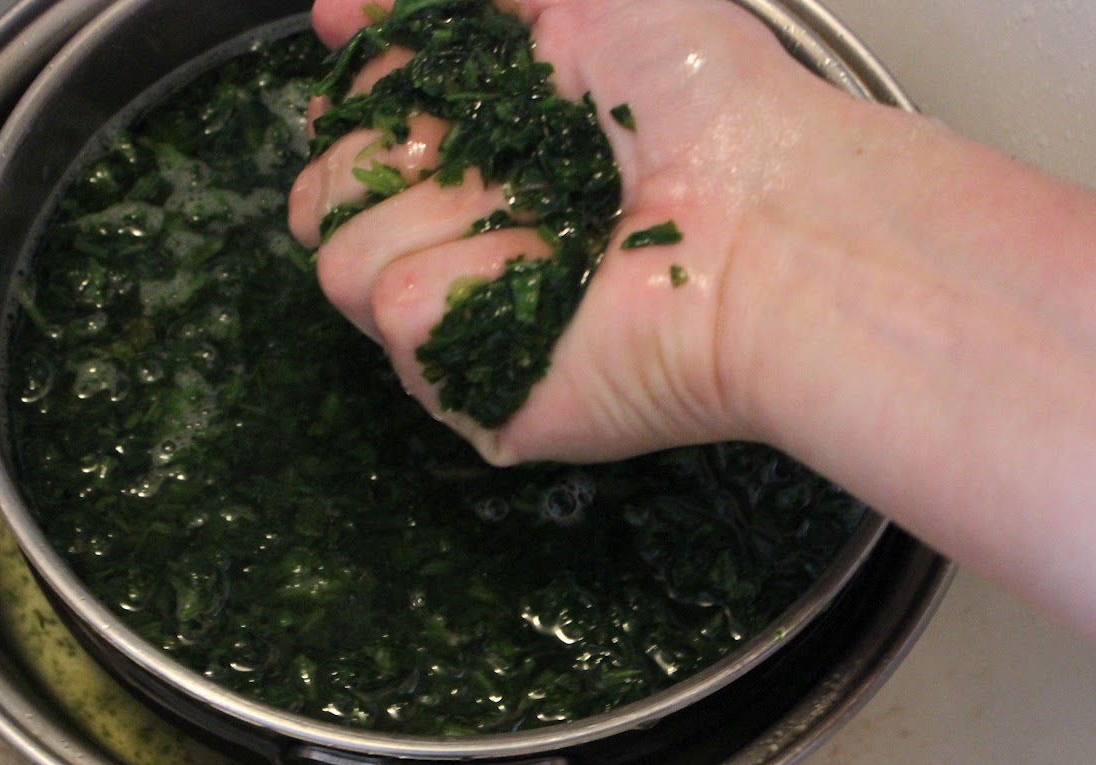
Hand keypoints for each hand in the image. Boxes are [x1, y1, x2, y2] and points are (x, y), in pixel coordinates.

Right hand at [287, 0, 907, 464]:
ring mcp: (466, 320)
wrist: (774, 223)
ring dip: (438, 219)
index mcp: (481, 150)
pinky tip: (555, 277)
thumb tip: (334, 6)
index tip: (408, 73)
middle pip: (321, 199)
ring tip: (547, 223)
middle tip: (494, 157)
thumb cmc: (708, 104)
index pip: (353, 124)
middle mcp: (464, 237)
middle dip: (389, 157)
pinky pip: (397, 320)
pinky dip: (467, 281)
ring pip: (340, 263)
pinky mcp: (479, 395)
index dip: (371, 90)